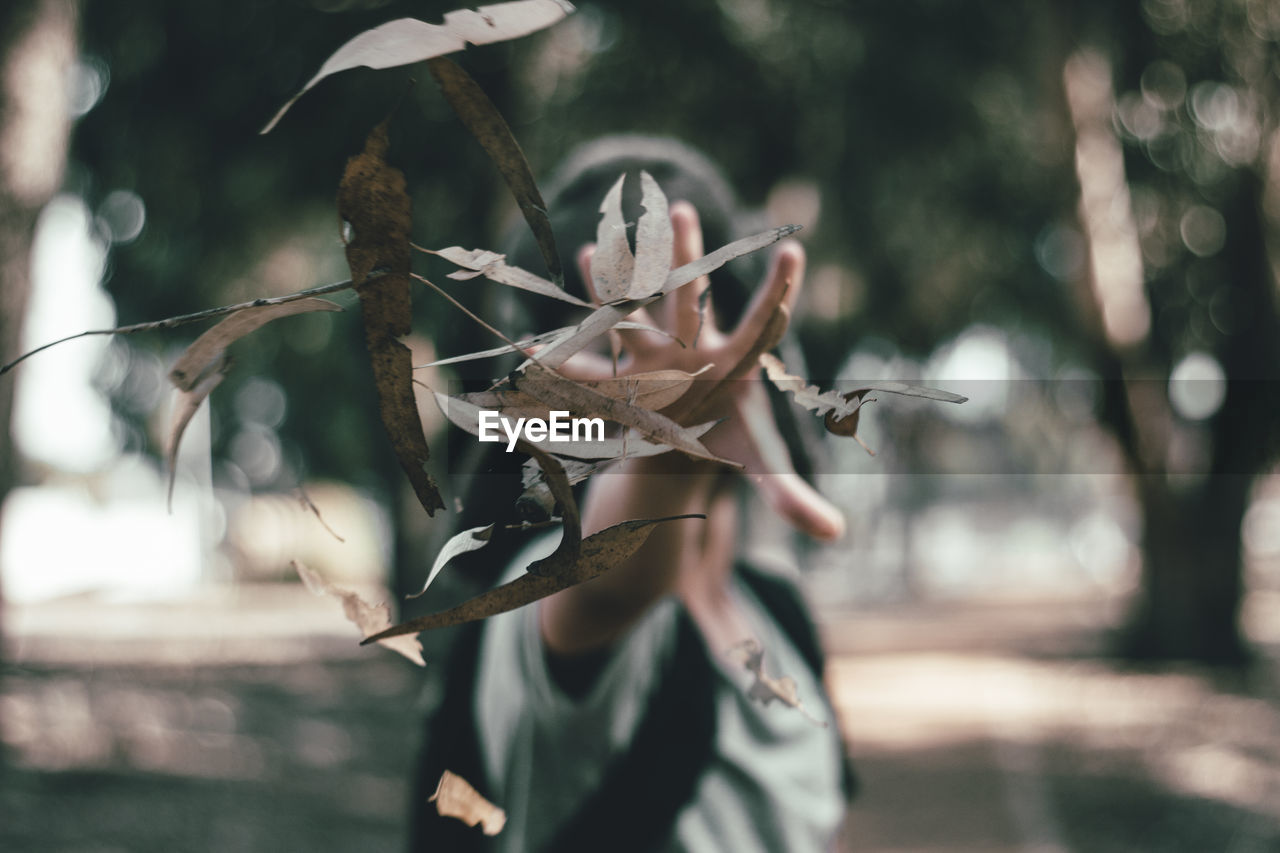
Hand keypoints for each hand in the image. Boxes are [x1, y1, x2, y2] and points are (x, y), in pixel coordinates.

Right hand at [565, 201, 844, 541]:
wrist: (693, 419)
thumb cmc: (729, 437)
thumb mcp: (759, 464)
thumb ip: (793, 496)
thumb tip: (838, 536)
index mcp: (735, 364)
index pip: (762, 324)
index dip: (778, 290)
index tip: (793, 250)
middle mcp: (697, 342)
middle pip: (693, 298)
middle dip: (684, 256)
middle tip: (680, 210)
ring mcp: (660, 342)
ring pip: (642, 298)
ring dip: (631, 266)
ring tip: (620, 229)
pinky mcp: (627, 353)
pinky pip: (606, 322)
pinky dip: (592, 300)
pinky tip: (578, 260)